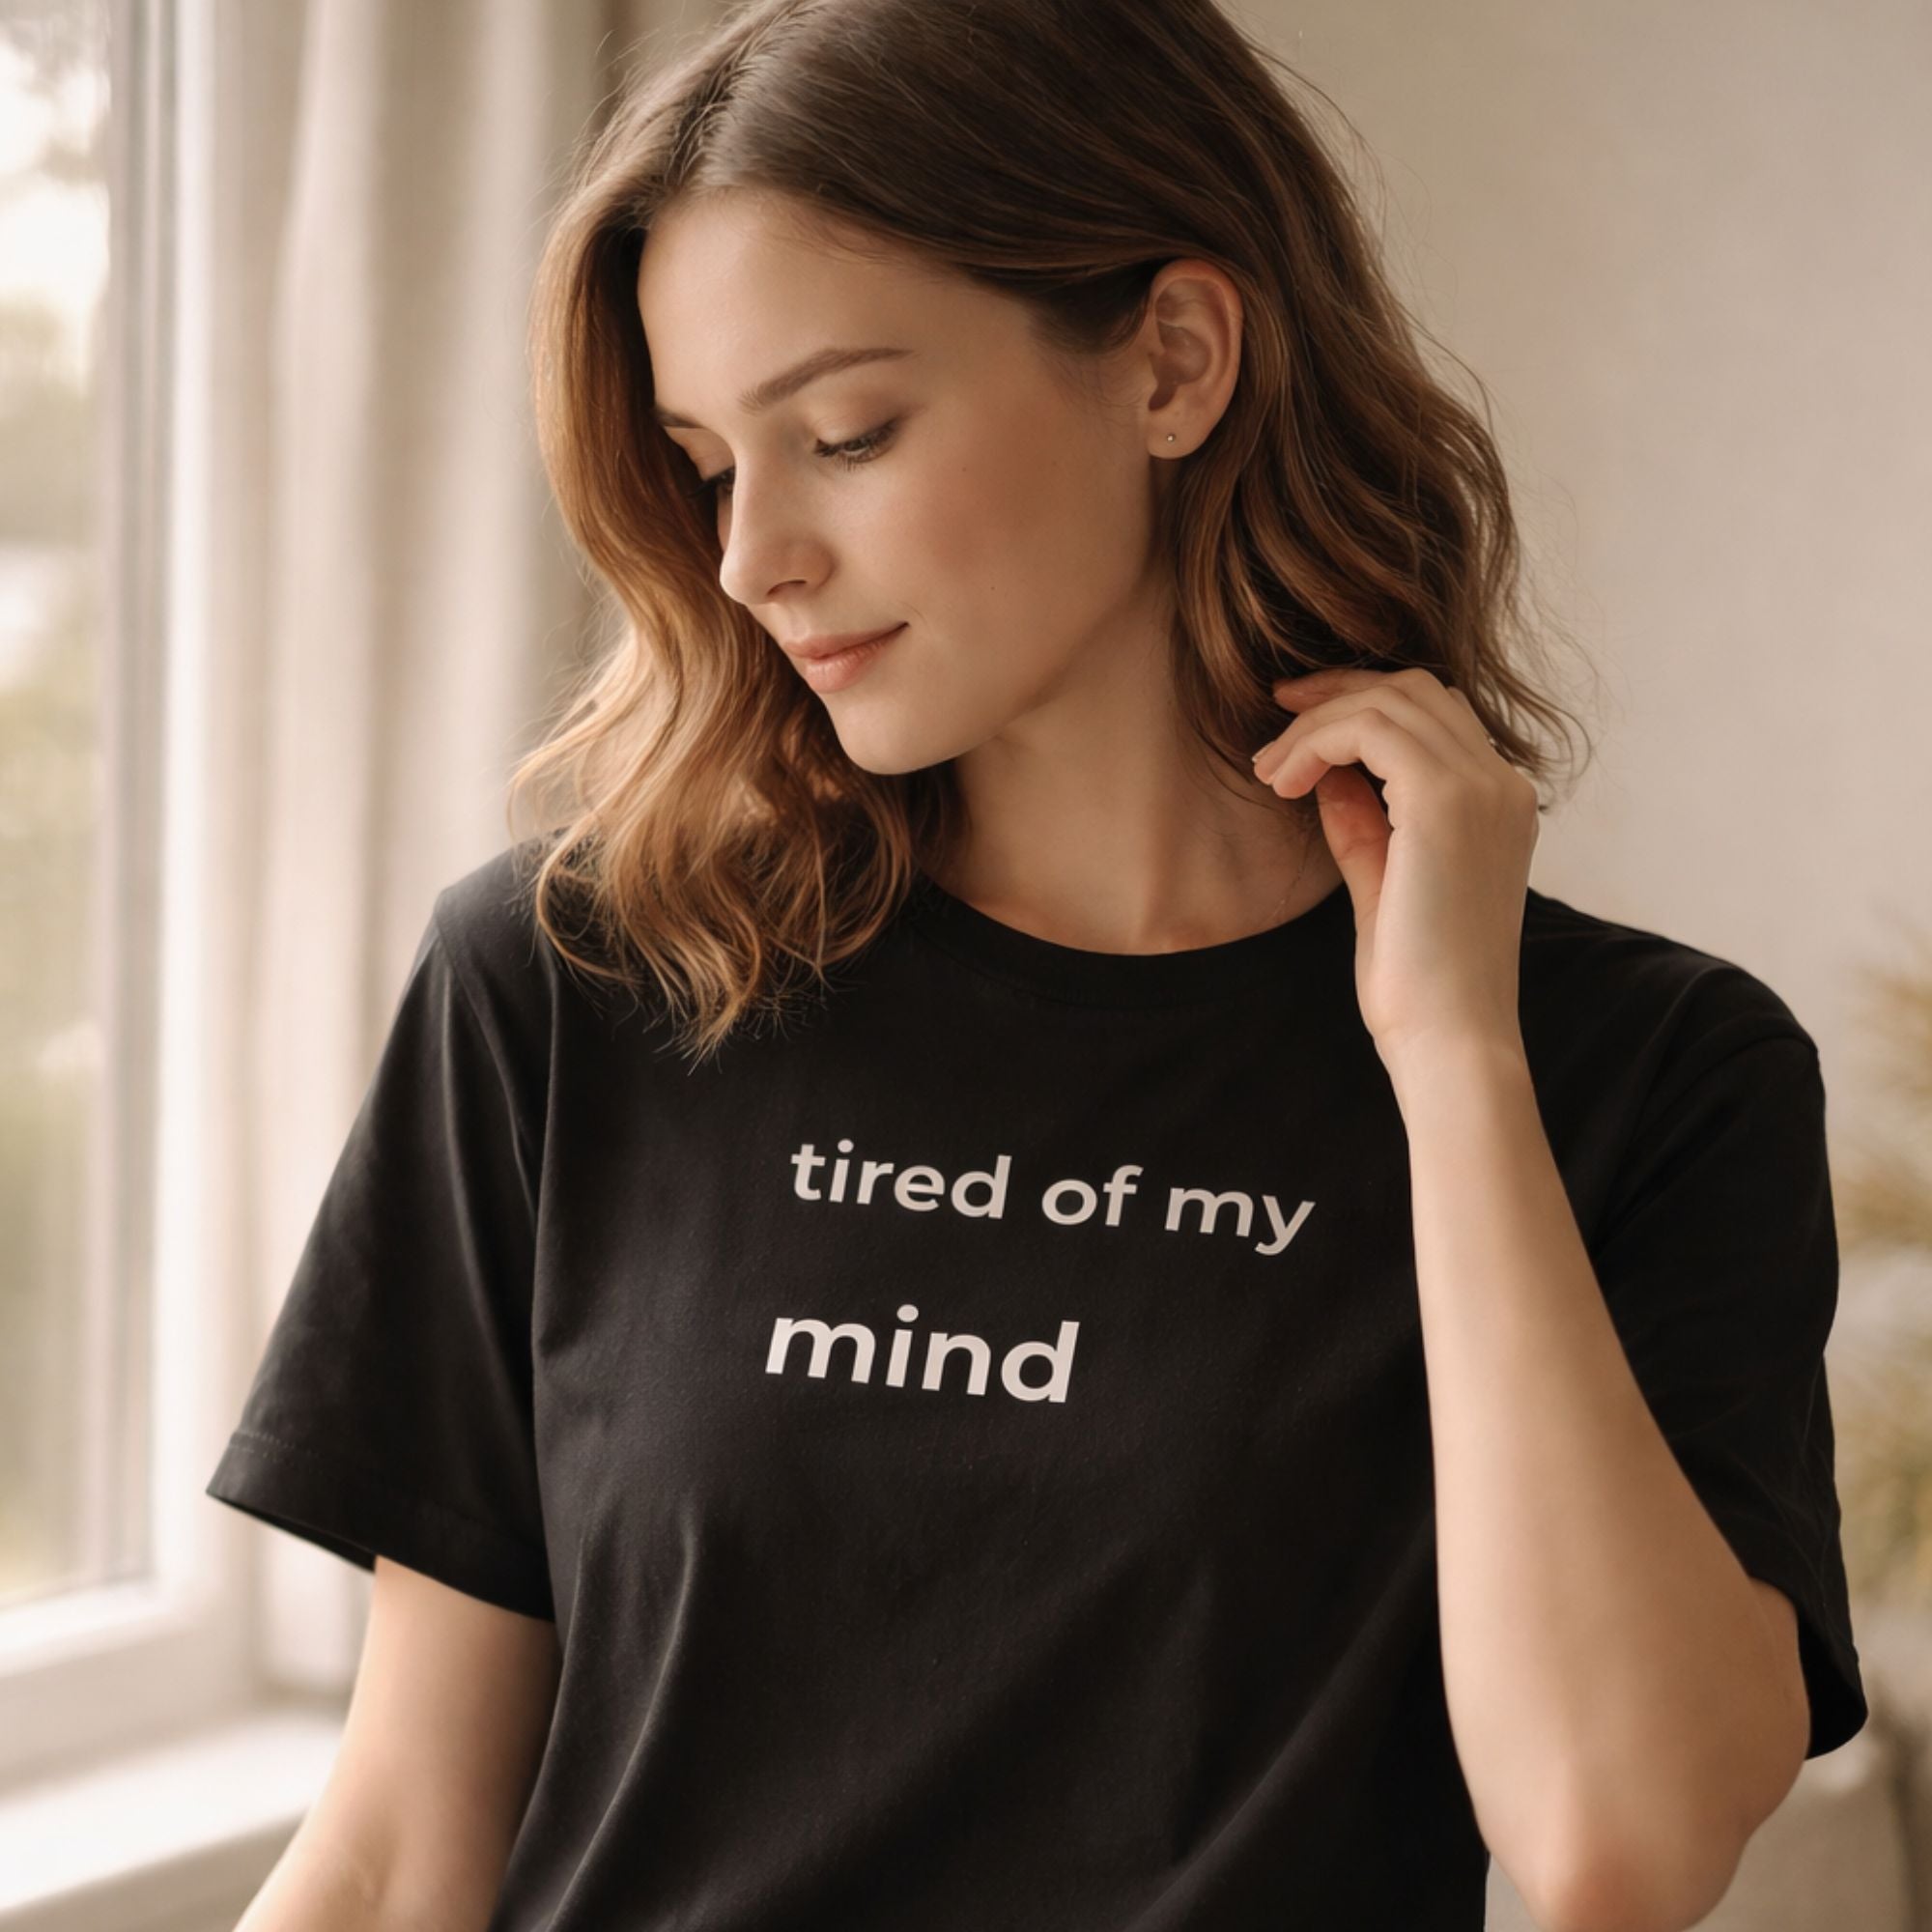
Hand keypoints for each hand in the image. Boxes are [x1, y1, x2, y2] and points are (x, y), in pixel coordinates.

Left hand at [1251, 667, 1539, 1071]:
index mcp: (1498, 805)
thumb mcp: (1383, 886)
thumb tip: (1328, 775)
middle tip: (1275, 715)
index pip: (1433, 715)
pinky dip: (1317, 742)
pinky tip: (1284, 781)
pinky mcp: (1445, 801)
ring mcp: (1481, 788)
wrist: (1449, 1039)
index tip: (1297, 724)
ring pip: (1388, 700)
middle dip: (1336, 692)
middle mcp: (1502, 785)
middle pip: (1414, 690)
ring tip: (1269, 770)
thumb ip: (1364, 825)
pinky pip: (1370, 729)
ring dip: (1316, 724)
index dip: (1360, 704)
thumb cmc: (1419, 984)